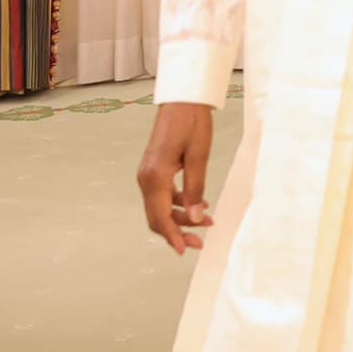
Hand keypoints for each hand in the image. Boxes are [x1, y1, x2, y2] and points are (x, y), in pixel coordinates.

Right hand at [137, 103, 214, 255]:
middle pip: (157, 216)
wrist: (182, 101)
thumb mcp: (199, 155)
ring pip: (160, 207)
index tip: (185, 250)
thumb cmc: (192, 123)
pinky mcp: (155, 170)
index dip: (173, 236)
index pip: (160, 216)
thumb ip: (196, 188)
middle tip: (201, 242)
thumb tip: (197, 218)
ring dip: (180, 218)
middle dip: (178, 231)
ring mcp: (148, 175)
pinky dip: (178, 204)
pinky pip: (163, 195)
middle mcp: (146, 178)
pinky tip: (198, 206)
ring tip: (206, 223)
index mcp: (154, 176)